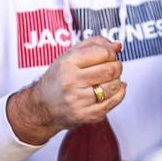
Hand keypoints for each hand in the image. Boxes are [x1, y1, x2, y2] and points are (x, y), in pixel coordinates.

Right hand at [8, 36, 124, 145]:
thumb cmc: (59, 78)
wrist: (42, 107)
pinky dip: (118, 93)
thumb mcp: (69, 55)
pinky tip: (113, 89)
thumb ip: (94, 45)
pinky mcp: (86, 115)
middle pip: (111, 70)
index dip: (111, 52)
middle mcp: (71, 82)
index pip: (102, 53)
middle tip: (112, 66)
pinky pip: (113, 101)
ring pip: (114, 86)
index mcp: (67, 64)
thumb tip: (118, 46)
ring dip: (117, 80)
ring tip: (108, 79)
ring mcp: (79, 101)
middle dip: (117, 66)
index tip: (109, 55)